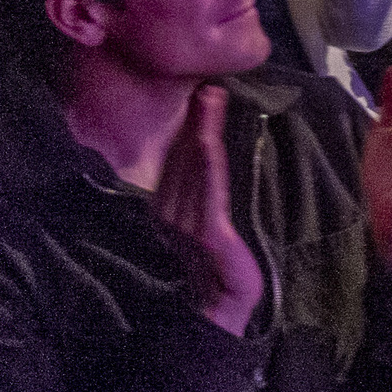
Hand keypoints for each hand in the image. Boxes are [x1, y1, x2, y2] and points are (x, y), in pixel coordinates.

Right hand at [157, 84, 264, 335]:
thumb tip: (217, 147)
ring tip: (210, 98)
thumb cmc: (223, 261)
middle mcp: (169, 212)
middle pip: (182, 157)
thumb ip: (207, 188)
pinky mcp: (209, 234)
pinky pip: (210, 193)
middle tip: (206, 83)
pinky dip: (211, 165)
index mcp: (167, 207)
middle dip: (195, 120)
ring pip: (194, 169)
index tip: (200, 90)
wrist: (223, 308)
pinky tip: (212, 141)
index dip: (189, 125)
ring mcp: (186, 224)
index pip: (177, 159)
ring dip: (203, 132)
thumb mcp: (211, 219)